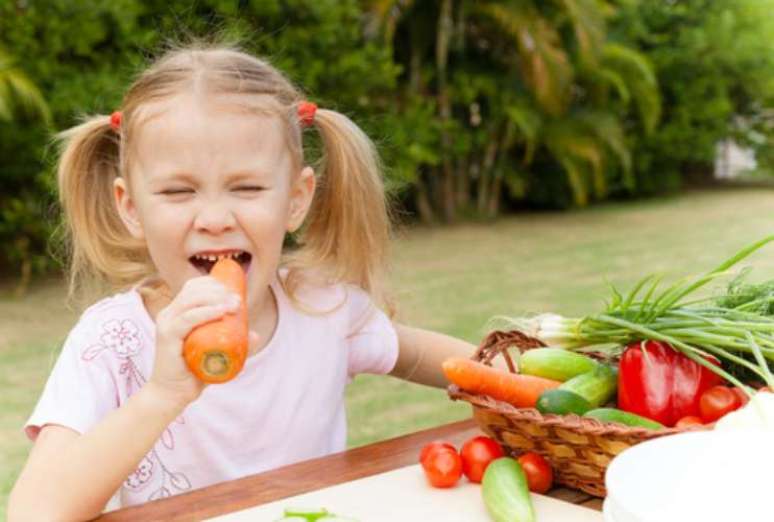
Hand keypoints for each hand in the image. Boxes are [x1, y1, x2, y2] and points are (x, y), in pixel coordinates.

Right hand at [150, 276, 258, 406]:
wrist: (173, 395)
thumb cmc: (194, 371)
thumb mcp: (217, 353)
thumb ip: (235, 344)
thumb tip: (257, 336)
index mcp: (177, 312)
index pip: (194, 287)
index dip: (214, 284)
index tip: (234, 292)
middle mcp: (169, 314)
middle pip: (193, 290)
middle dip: (218, 290)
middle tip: (237, 300)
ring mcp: (166, 324)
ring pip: (191, 300)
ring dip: (215, 298)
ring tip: (234, 305)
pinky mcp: (166, 336)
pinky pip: (187, 319)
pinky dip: (206, 312)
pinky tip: (222, 311)